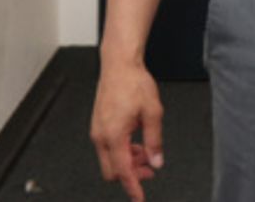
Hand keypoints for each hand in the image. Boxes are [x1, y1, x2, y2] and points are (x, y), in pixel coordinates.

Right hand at [90, 60, 163, 200]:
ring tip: (146, 151)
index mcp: (114, 136)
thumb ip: (155, 141)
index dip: (133, 187)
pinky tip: (136, 140)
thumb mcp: (153, 112)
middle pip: (113, 170)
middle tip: (150, 167)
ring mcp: (98, 131)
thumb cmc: (134, 83)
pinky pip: (108, 147)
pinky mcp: (99, 126)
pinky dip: (122, 150)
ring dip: (128, 161)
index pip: (123, 171)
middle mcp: (101, 136)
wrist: (119, 65)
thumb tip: (156, 161)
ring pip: (110, 159)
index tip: (139, 198)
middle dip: (132, 173)